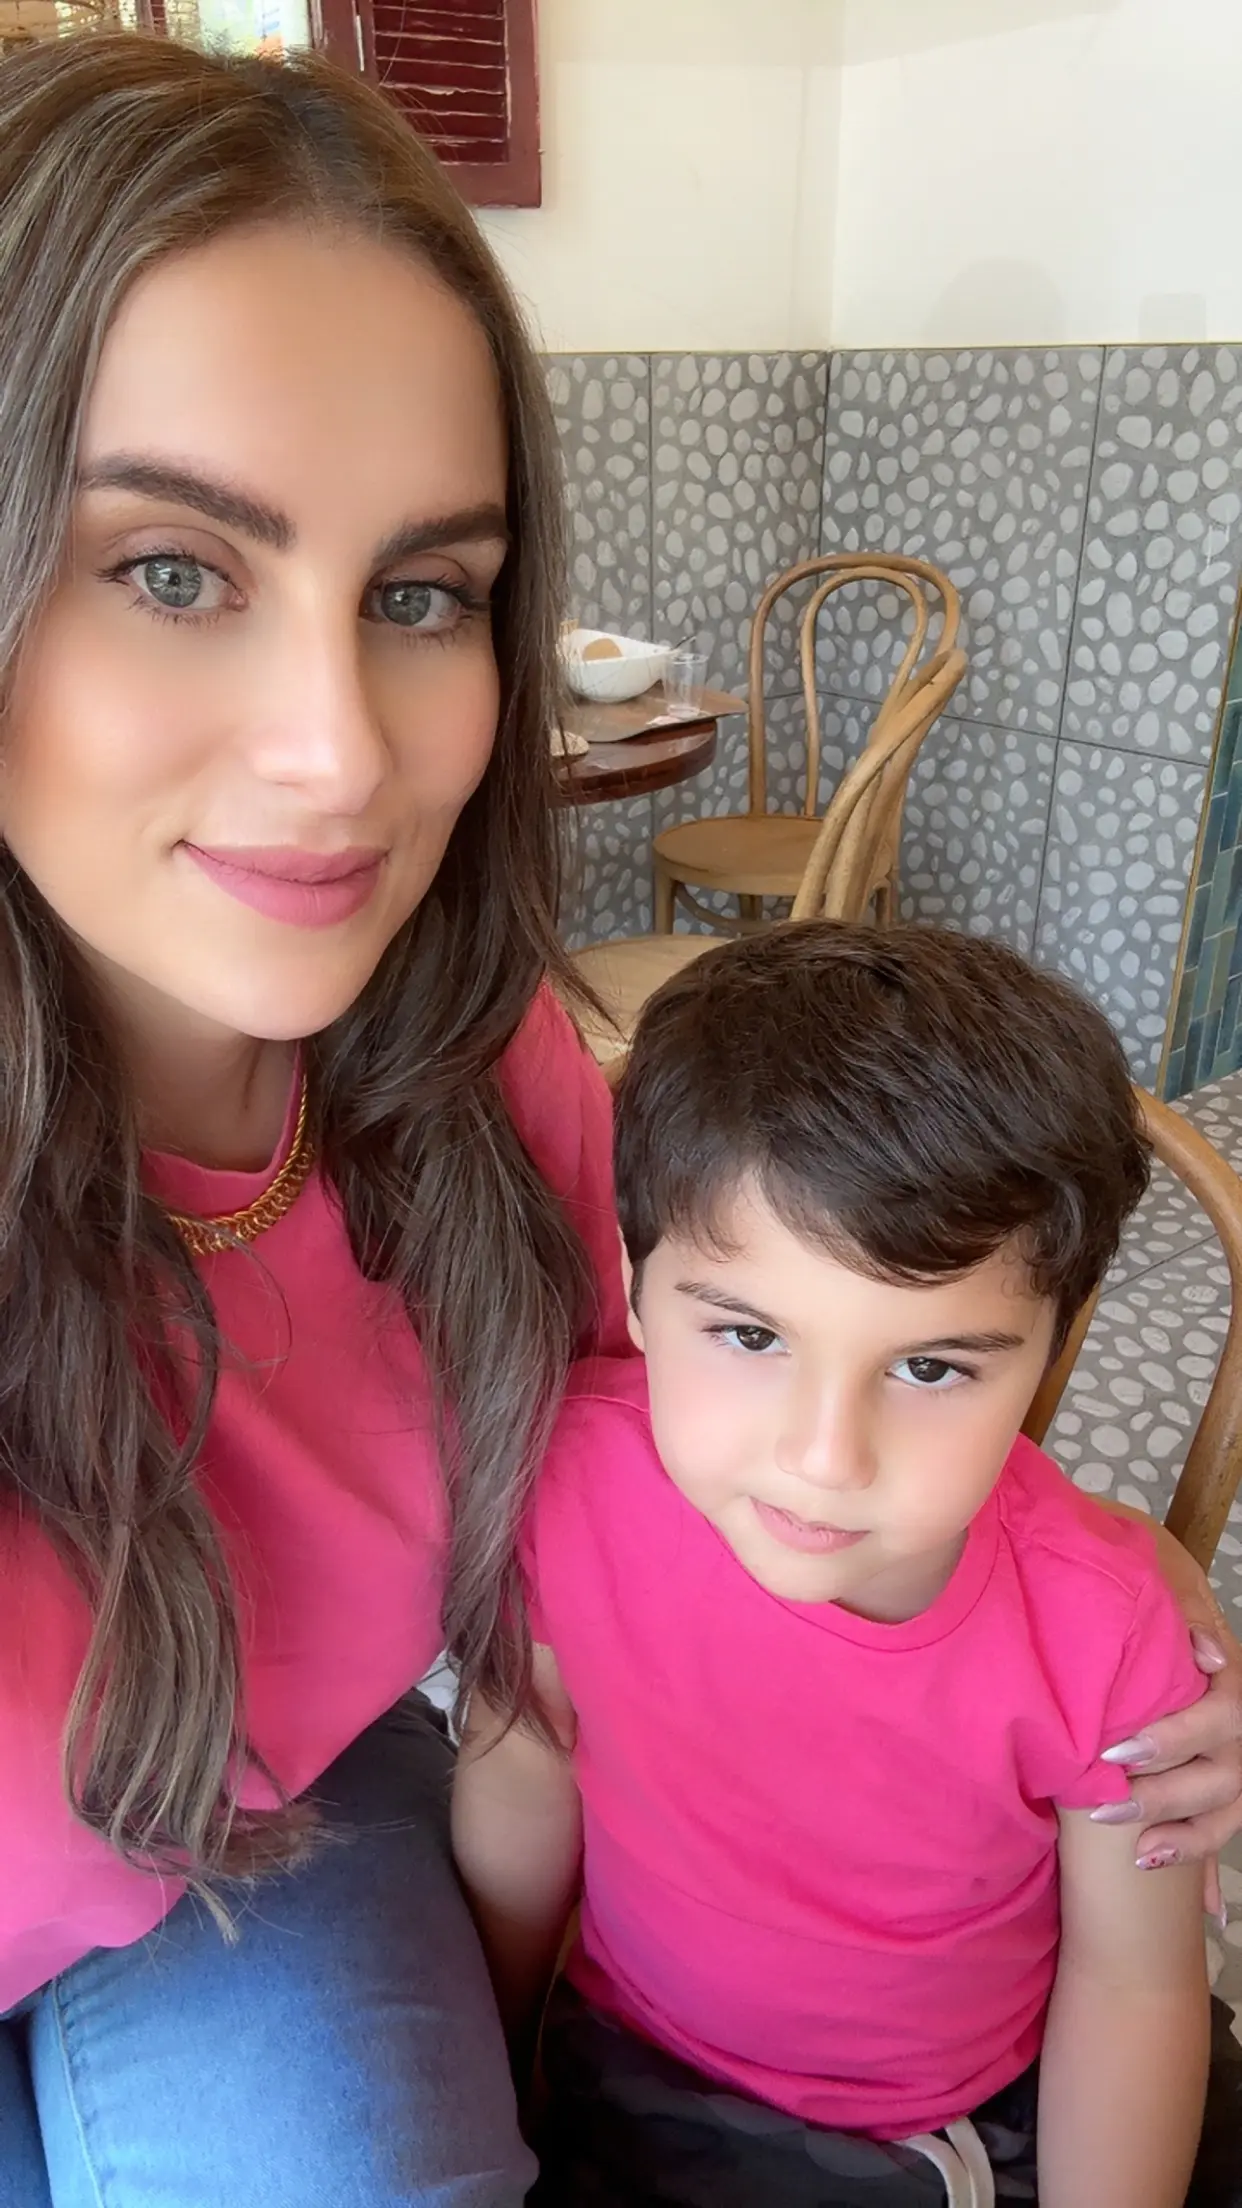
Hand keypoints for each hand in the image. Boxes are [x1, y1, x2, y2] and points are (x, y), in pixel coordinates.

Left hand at [1097, 1560, 1241, 1917]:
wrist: (1149, 1578)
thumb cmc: (1152, 1585)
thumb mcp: (1168, 1583)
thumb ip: (1188, 1611)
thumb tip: (1206, 1651)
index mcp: (1229, 1679)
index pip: (1218, 1716)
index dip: (1172, 1739)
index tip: (1116, 1752)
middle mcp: (1239, 1726)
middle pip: (1217, 1774)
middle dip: (1160, 1794)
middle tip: (1103, 1803)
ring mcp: (1232, 1760)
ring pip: (1223, 1810)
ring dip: (1181, 1835)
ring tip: (1136, 1848)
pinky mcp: (1216, 1785)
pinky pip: (1218, 1831)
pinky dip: (1199, 1862)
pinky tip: (1188, 1898)